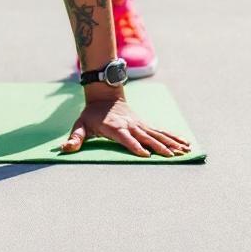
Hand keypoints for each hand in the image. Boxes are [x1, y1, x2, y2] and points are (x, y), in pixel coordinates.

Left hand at [59, 95, 191, 157]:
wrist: (104, 96)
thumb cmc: (91, 114)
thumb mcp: (80, 124)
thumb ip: (75, 137)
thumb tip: (65, 148)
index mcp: (115, 128)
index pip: (125, 138)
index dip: (134, 146)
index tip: (145, 155)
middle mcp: (130, 126)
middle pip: (146, 137)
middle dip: (159, 146)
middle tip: (172, 156)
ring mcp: (139, 125)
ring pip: (157, 134)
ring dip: (172, 142)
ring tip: (185, 150)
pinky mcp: (145, 125)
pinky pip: (161, 131)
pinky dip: (173, 137)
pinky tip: (185, 144)